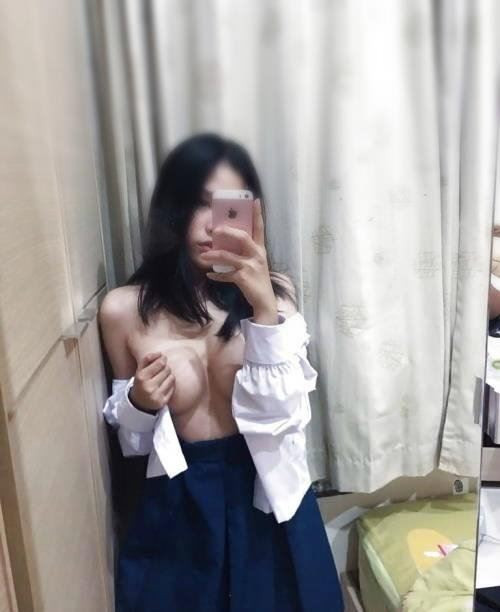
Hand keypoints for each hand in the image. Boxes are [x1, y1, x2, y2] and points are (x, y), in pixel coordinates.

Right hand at [129, 351, 175, 412]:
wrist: (139, 402)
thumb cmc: (142, 382)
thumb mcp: (140, 370)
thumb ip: (147, 359)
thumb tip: (160, 353)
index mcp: (141, 377)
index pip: (160, 363)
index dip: (163, 358)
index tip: (163, 358)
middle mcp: (148, 387)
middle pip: (167, 369)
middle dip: (166, 367)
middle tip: (162, 370)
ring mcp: (156, 395)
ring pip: (172, 378)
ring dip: (169, 376)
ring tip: (163, 378)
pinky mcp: (162, 402)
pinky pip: (173, 387)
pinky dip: (171, 385)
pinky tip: (164, 386)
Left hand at [200, 198, 277, 322]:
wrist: (264, 300)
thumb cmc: (257, 279)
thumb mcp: (255, 262)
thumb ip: (243, 251)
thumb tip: (223, 243)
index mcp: (260, 249)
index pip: (260, 228)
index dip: (257, 214)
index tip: (255, 200)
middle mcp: (257, 255)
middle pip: (242, 237)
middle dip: (227, 231)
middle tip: (214, 229)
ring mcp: (251, 266)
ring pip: (228, 256)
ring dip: (213, 255)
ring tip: (204, 255)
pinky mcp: (243, 278)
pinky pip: (225, 274)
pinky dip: (216, 275)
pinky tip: (209, 274)